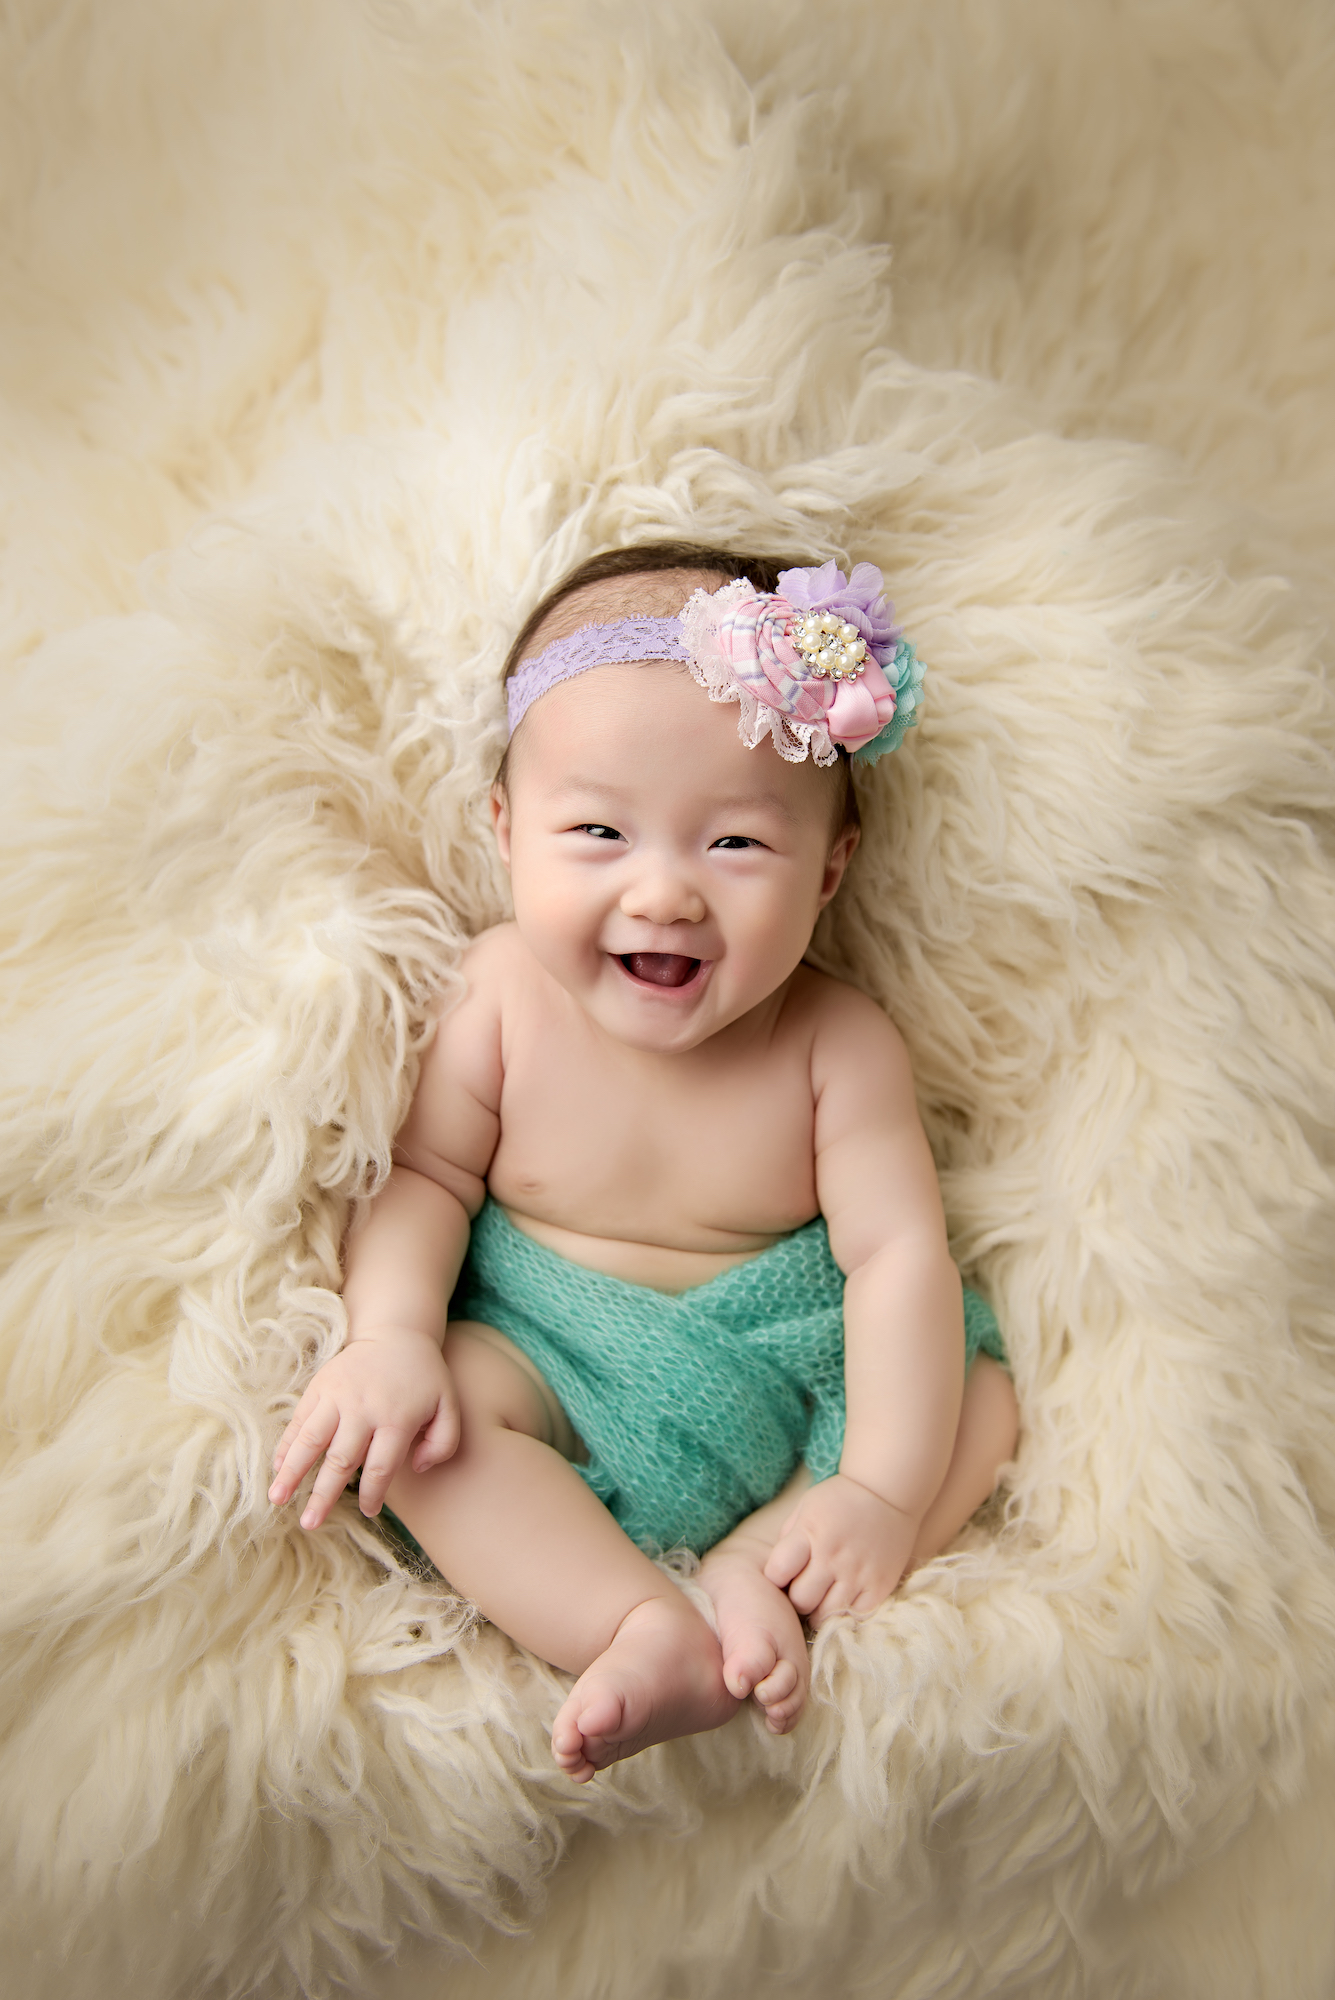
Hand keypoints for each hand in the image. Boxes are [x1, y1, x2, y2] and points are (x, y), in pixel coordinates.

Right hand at [268, 1327, 458, 1530]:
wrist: (397, 1333)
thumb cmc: (424, 1377)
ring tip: (276, 1499)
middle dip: (322, 1495)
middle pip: (340, 1460)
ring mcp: (337, 1396)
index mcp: (396, 1418)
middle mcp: (363, 1409)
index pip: (380, 1468)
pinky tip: (278, 1468)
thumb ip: (444, 1441)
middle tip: (309, 1524)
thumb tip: (417, 1468)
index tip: (368, 1511)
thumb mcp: (448, 1406)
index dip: (372, 1495)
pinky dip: (287, 1445)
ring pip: (310, 1440)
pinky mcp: (320, 1386)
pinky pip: (299, 1420)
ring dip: (292, 1472)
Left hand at [762, 1473, 919, 1626]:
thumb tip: (776, 1573)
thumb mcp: (805, 1507)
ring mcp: (858, 1573)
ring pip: (825, 1615)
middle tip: (804, 1588)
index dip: (775, 1577)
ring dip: (819, 1609)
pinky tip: (843, 1598)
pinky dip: (844, 1613)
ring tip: (822, 1596)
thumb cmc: (839, 1500)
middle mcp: (833, 1556)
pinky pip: (854, 1617)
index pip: (777, 1572)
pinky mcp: (879, 1587)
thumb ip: (787, 1538)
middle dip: (797, 1598)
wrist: (886, 1493)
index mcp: (810, 1532)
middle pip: (801, 1600)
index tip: (783, 1573)